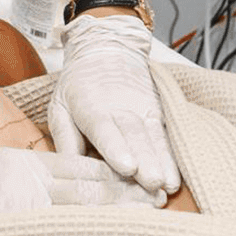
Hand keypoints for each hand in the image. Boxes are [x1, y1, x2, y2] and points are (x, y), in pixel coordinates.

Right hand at [0, 138, 158, 235]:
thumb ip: (17, 167)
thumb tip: (36, 172)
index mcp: (25, 164)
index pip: (79, 167)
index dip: (111, 172)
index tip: (137, 175)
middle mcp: (30, 182)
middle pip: (88, 186)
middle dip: (125, 191)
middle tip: (157, 195)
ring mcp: (24, 206)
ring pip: (80, 207)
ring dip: (114, 210)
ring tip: (145, 213)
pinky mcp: (13, 225)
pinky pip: (56, 228)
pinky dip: (84, 229)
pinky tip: (104, 234)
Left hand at [48, 14, 180, 194]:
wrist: (108, 49)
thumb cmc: (78, 85)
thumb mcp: (60, 106)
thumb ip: (65, 139)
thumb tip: (70, 170)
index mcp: (90, 107)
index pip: (103, 128)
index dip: (116, 148)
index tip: (127, 167)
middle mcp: (121, 109)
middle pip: (134, 136)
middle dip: (145, 161)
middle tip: (152, 184)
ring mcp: (143, 111)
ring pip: (154, 137)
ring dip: (162, 163)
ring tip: (168, 186)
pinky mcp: (159, 115)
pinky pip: (166, 138)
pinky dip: (172, 158)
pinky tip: (175, 177)